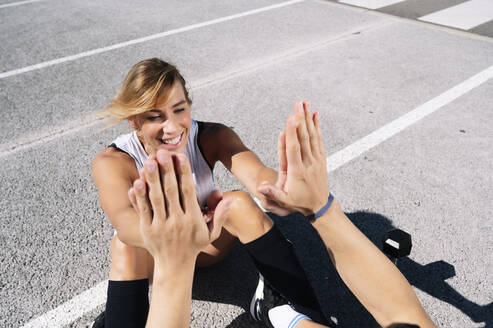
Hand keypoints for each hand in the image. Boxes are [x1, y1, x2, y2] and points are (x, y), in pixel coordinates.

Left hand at [128, 150, 231, 265]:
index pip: (188, 192)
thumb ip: (220, 214)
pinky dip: (139, 196)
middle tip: (162, 152)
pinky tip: (137, 182)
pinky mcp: (147, 229)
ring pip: (156, 199)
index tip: (181, 157)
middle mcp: (177, 221)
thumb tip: (231, 198)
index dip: (184, 173)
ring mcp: (161, 225)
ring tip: (148, 161)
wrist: (175, 266)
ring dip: (152, 179)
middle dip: (166, 170)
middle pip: (171, 192)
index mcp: (193, 219)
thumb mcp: (211, 233)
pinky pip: (143, 210)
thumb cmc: (194, 245)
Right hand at [257, 100, 328, 215]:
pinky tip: (315, 114)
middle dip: (300, 118)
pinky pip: (319, 139)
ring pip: (312, 135)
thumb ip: (272, 194)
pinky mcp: (320, 157)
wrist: (320, 205)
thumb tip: (260, 187)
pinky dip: (317, 125)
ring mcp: (316, 159)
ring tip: (305, 103)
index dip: (292, 133)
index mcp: (298, 171)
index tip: (291, 118)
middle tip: (298, 103)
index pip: (294, 149)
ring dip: (308, 118)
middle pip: (304, 137)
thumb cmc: (299, 203)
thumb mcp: (284, 202)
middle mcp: (308, 162)